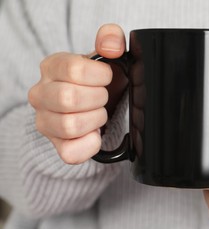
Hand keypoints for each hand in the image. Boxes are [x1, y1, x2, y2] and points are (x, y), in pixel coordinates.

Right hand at [28, 24, 126, 163]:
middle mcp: (41, 94)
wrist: (93, 106)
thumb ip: (111, 40)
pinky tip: (95, 133)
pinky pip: (71, 152)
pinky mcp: (56, 145)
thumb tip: (111, 45)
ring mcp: (45, 122)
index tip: (107, 78)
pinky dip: (91, 144)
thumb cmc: (97, 81)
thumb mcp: (106, 56)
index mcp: (52, 67)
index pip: (73, 69)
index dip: (100, 76)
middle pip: (69, 98)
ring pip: (70, 125)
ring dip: (96, 119)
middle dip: (98, 98)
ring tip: (98, 113)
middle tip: (103, 97)